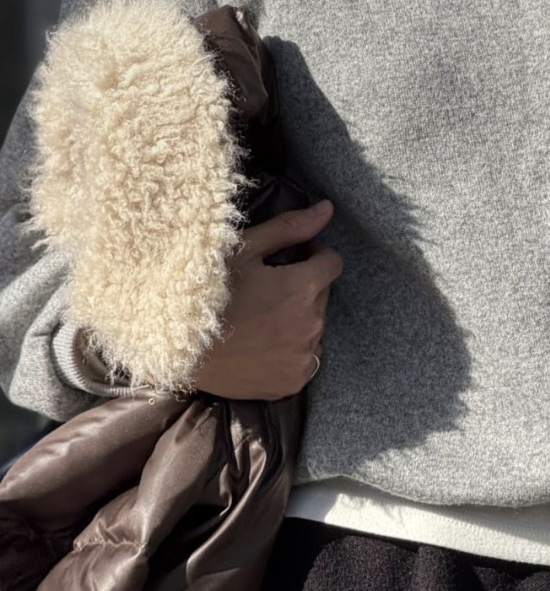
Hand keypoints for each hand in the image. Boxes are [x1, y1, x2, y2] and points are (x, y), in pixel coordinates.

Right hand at [192, 200, 343, 400]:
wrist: (176, 348)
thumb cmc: (205, 291)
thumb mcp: (243, 250)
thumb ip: (290, 229)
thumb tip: (328, 209)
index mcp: (304, 288)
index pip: (332, 263)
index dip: (313, 256)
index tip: (291, 259)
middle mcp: (312, 324)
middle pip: (321, 295)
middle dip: (302, 287)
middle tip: (266, 288)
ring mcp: (303, 356)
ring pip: (313, 327)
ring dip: (297, 319)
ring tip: (259, 318)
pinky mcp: (292, 382)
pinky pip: (303, 358)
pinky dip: (289, 350)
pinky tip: (260, 344)